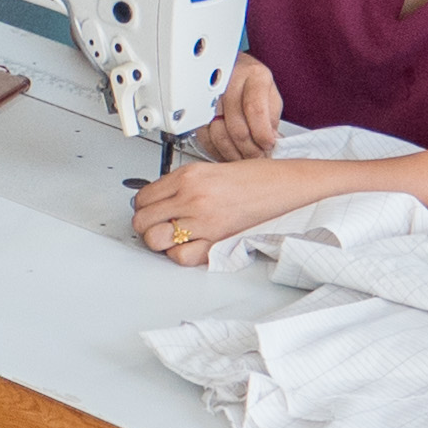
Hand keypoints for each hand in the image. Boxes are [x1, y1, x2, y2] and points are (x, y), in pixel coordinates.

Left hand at [129, 150, 290, 265]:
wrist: (284, 186)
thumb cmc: (254, 178)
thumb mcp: (209, 170)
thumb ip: (181, 184)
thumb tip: (157, 200)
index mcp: (188, 175)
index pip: (143, 197)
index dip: (143, 206)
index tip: (150, 210)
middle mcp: (192, 197)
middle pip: (143, 220)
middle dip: (147, 225)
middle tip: (158, 225)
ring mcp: (203, 220)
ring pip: (156, 240)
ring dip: (160, 241)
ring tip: (172, 236)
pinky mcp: (216, 241)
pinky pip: (181, 256)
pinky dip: (181, 254)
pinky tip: (189, 245)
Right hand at [190, 53, 284, 164]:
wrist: (231, 70)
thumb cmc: (252, 83)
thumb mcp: (270, 96)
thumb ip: (272, 119)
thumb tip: (272, 143)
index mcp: (254, 76)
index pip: (255, 109)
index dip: (262, 133)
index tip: (268, 145)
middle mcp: (230, 82)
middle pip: (236, 126)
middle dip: (249, 149)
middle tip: (257, 157)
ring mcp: (210, 94)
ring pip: (219, 134)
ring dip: (233, 153)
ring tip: (244, 158)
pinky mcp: (197, 109)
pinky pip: (204, 137)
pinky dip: (217, 151)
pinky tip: (228, 153)